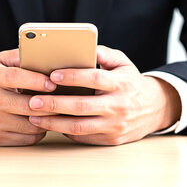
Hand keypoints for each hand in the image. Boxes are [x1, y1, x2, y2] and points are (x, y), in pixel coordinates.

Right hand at [0, 49, 57, 145]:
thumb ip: (19, 56)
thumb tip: (44, 54)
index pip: (15, 78)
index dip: (36, 80)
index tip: (53, 83)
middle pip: (27, 105)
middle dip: (50, 103)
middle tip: (65, 100)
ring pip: (30, 125)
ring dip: (48, 119)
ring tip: (57, 111)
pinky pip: (27, 139)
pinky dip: (39, 131)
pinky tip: (43, 122)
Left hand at [27, 45, 180, 145]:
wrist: (154, 108)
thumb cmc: (130, 82)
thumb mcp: (122, 62)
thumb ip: (103, 53)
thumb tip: (82, 46)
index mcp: (121, 84)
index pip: (95, 79)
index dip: (73, 77)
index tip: (52, 75)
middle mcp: (119, 106)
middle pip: (82, 107)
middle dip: (54, 104)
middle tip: (33, 101)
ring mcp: (115, 126)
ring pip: (79, 127)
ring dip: (53, 122)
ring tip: (33, 116)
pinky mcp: (111, 140)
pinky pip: (83, 137)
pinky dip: (64, 131)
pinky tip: (49, 124)